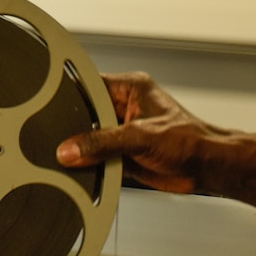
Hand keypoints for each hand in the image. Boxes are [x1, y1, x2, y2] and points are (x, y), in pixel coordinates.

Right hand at [56, 72, 255, 211]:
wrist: (208, 168)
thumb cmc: (191, 141)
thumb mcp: (141, 137)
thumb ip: (103, 142)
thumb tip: (71, 149)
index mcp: (129, 88)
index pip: (88, 85)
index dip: (68, 95)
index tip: (48, 105)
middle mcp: (123, 107)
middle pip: (84, 115)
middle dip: (73, 128)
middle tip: (59, 139)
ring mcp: (121, 131)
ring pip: (88, 139)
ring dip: (82, 150)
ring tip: (72, 157)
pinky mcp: (122, 153)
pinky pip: (97, 158)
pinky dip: (90, 166)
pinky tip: (84, 171)